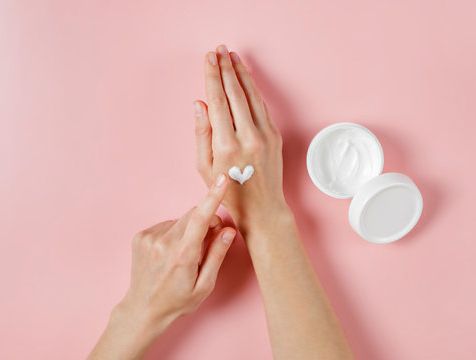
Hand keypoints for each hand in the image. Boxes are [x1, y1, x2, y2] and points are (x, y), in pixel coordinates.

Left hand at [88, 174, 235, 359]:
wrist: (142, 310)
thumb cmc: (177, 301)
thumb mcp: (204, 285)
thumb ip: (217, 255)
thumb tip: (228, 231)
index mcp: (182, 255)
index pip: (201, 219)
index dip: (213, 196)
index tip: (222, 179)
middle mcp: (163, 242)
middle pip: (193, 215)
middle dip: (206, 222)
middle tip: (208, 242)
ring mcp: (149, 238)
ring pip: (180, 221)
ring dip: (187, 231)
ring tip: (183, 255)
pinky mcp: (140, 236)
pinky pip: (166, 225)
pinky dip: (173, 234)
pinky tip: (169, 253)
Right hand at [193, 44, 288, 231]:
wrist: (262, 208)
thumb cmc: (228, 192)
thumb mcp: (204, 168)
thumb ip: (201, 133)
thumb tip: (199, 103)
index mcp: (226, 145)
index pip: (217, 100)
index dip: (212, 76)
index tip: (209, 58)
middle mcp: (248, 136)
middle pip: (235, 93)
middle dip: (226, 68)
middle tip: (220, 49)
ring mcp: (265, 135)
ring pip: (252, 96)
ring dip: (242, 74)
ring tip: (233, 57)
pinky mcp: (276, 136)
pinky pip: (262, 107)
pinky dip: (254, 90)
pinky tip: (247, 79)